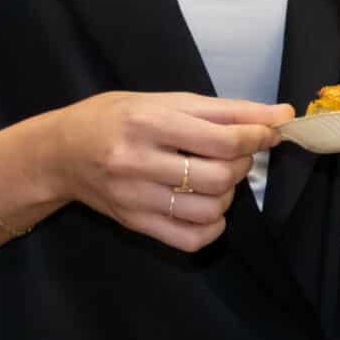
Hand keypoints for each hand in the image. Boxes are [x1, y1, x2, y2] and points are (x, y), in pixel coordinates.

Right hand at [39, 92, 291, 253]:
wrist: (59, 153)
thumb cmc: (113, 117)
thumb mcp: (163, 100)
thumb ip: (222, 110)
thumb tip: (279, 114)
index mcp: (148, 122)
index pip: (222, 140)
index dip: (258, 138)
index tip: (269, 132)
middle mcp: (138, 162)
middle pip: (219, 177)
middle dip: (242, 164)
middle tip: (236, 153)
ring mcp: (135, 198)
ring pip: (209, 209)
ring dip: (229, 195)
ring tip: (218, 178)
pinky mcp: (135, 224)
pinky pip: (190, 239)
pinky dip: (212, 226)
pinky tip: (207, 208)